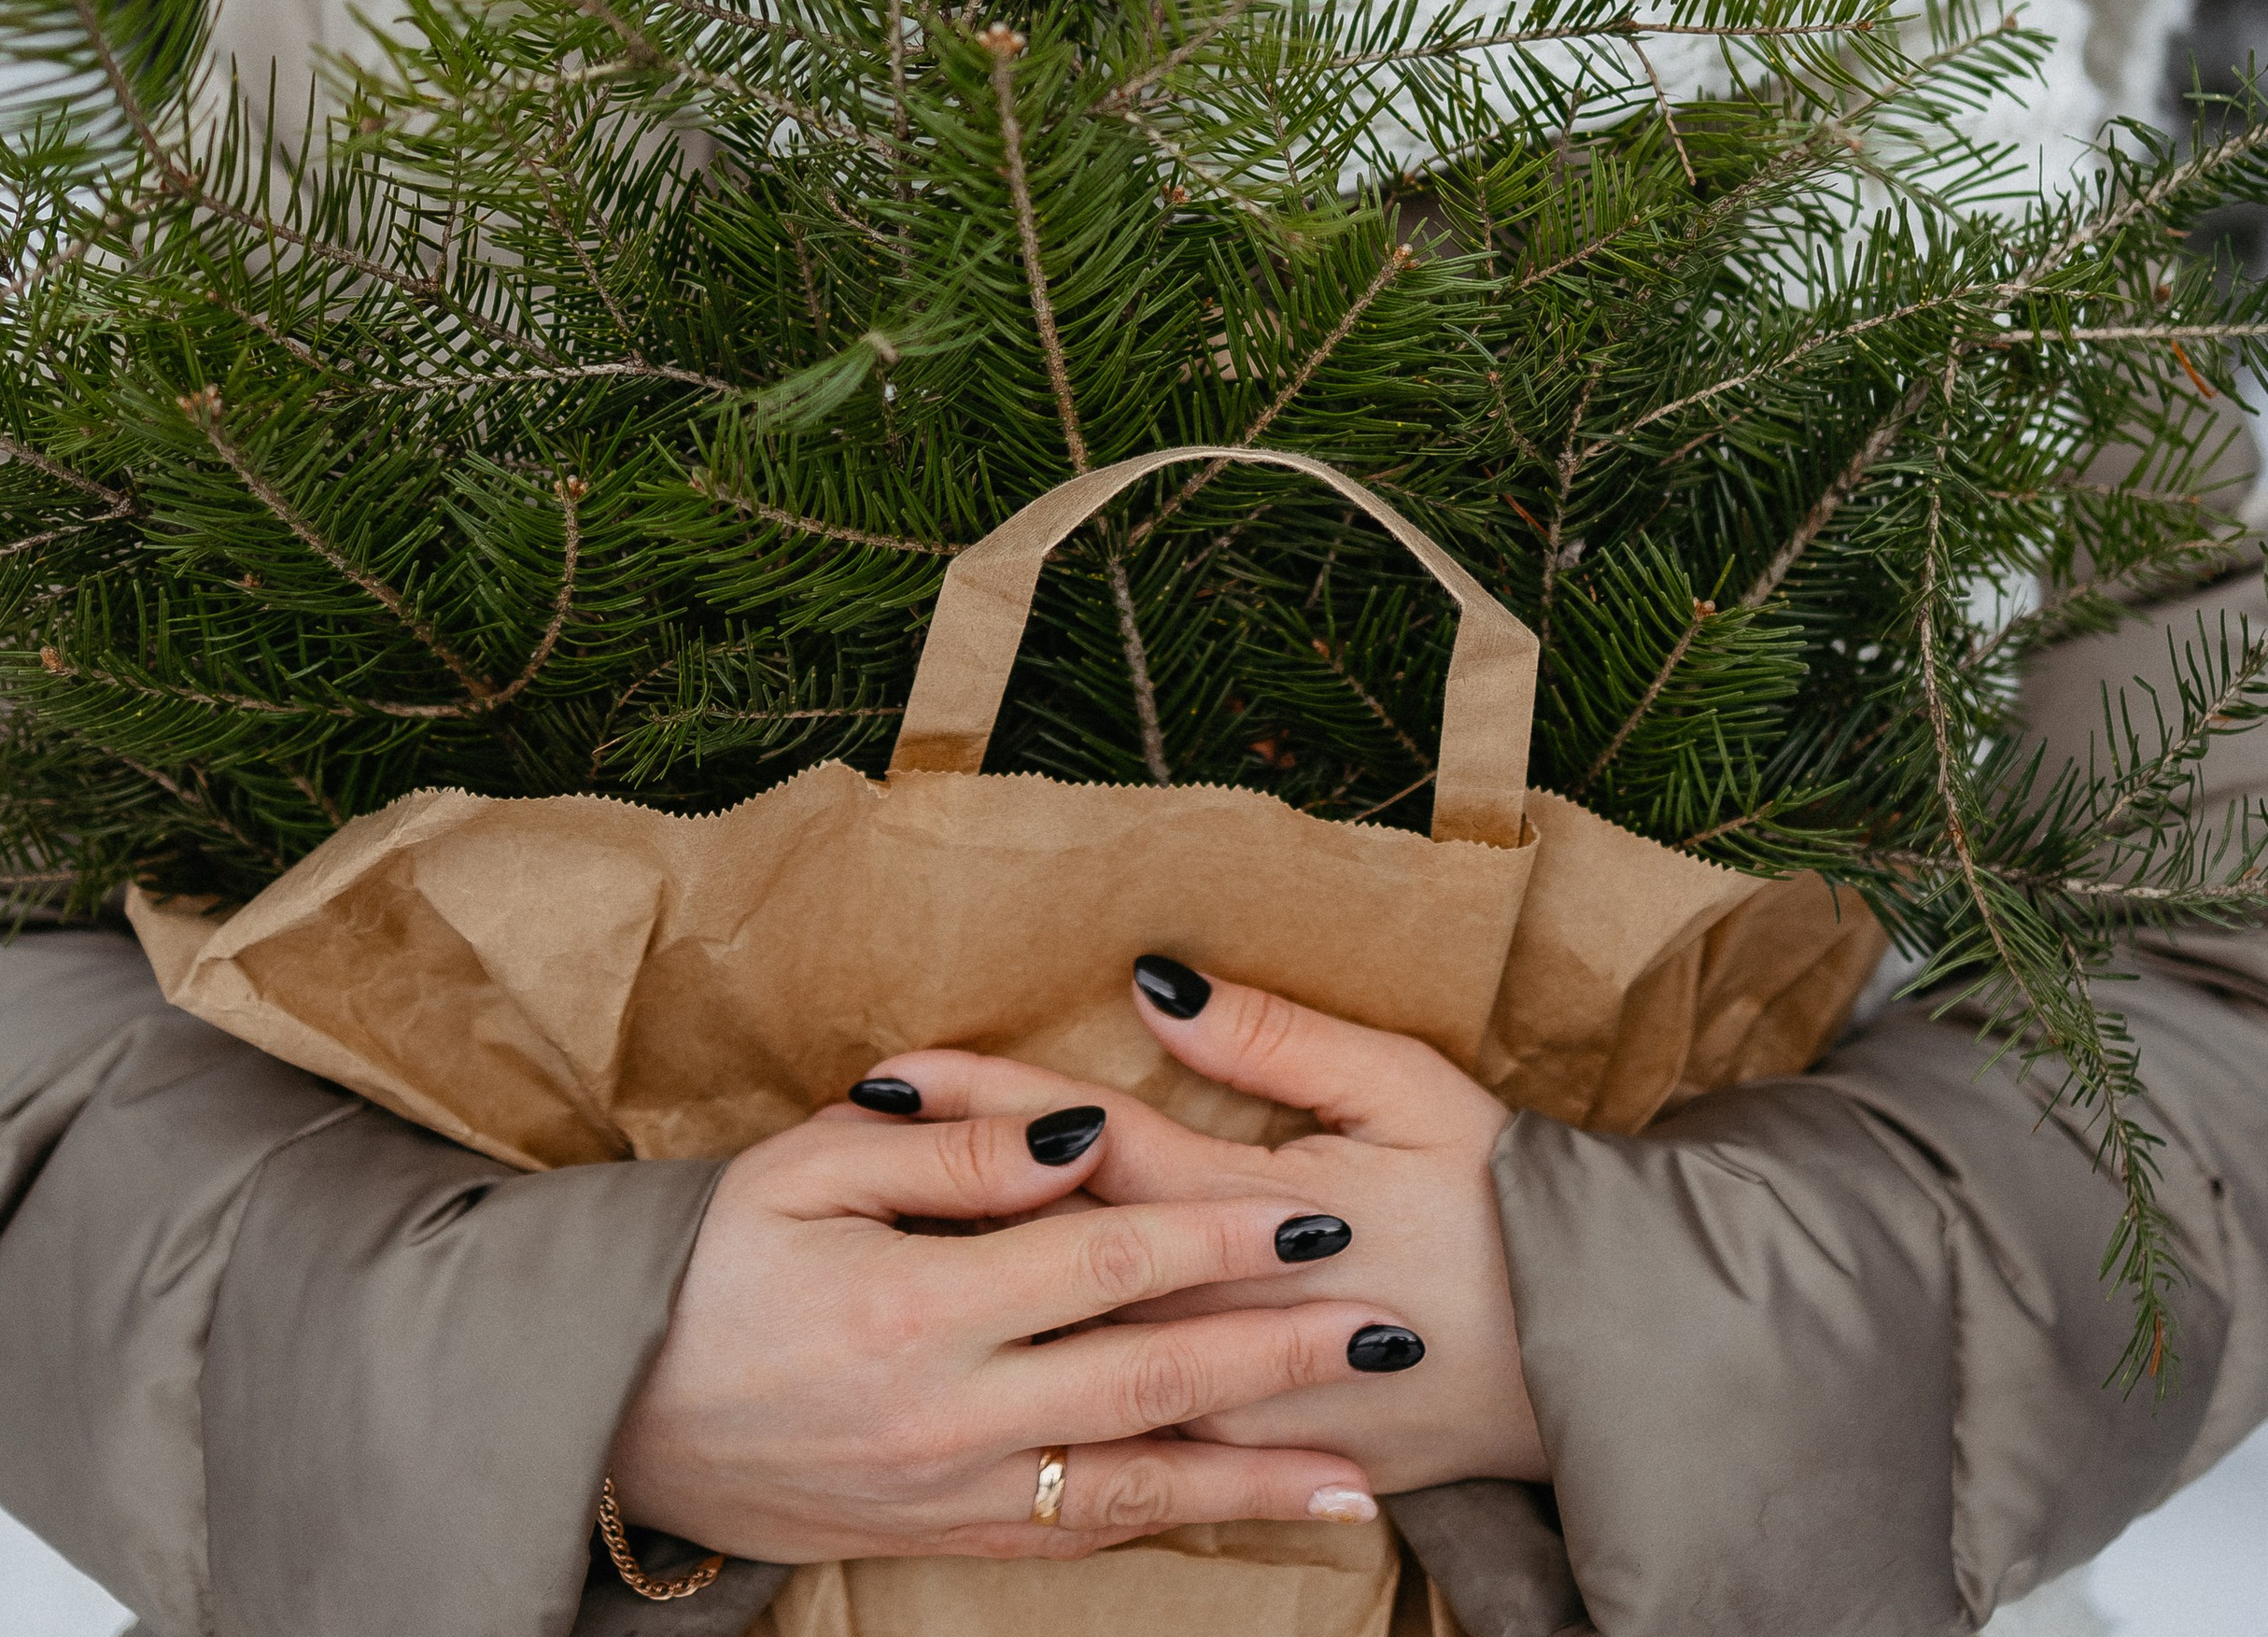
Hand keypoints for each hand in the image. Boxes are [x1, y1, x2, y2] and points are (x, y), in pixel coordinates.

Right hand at [609, 1097, 1400, 1561]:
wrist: (615, 1408)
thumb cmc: (713, 1261)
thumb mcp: (805, 1170)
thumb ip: (950, 1151)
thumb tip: (1078, 1135)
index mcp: (918, 1298)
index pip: (1106, 1255)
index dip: (1218, 1231)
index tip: (1313, 1208)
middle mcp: (952, 1409)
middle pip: (1149, 1373)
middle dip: (1278, 1349)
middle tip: (1385, 1323)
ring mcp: (954, 1488)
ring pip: (1137, 1483)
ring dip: (1257, 1472)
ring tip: (1363, 1466)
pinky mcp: (948, 1533)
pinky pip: (1084, 1533)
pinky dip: (1178, 1524)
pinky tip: (1251, 1515)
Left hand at [858, 962, 1545, 1492]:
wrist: (1591, 1346)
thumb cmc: (1497, 1194)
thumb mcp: (1400, 1086)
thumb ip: (1270, 1037)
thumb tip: (1152, 985)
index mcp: (1248, 1211)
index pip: (1082, 1149)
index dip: (986, 1102)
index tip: (895, 1068)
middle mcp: (1220, 1316)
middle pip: (1052, 1250)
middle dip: (947, 1196)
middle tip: (845, 1148)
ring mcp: (1234, 1400)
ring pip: (1074, 1352)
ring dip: (979, 1294)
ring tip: (880, 1252)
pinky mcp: (1259, 1451)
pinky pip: (1133, 1431)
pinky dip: (1050, 1387)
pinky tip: (984, 1371)